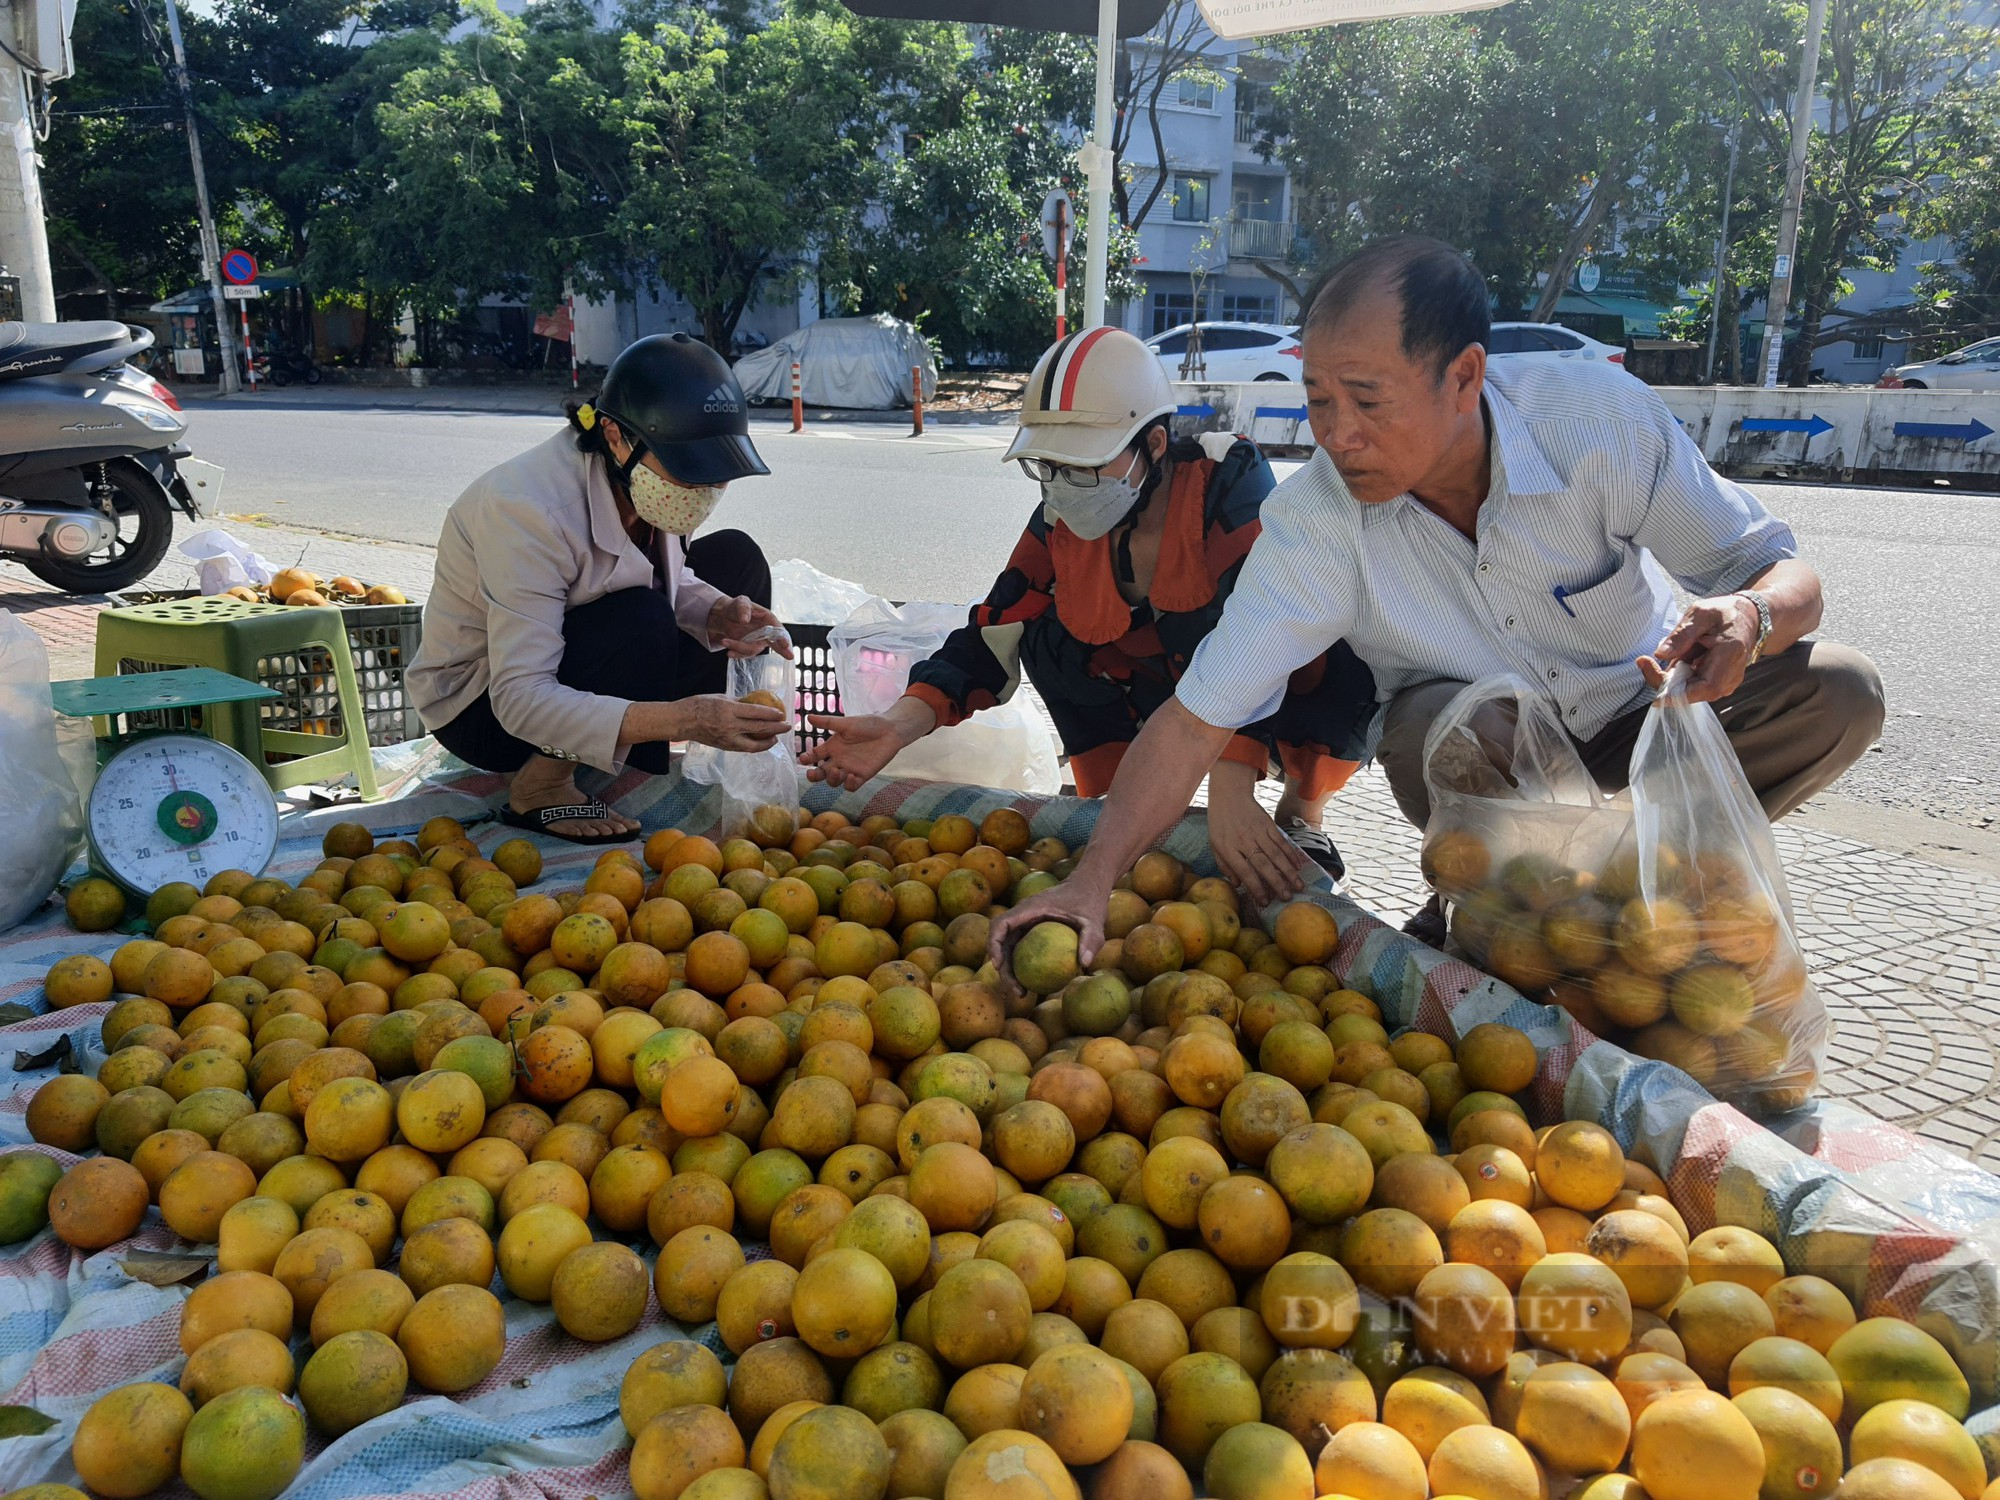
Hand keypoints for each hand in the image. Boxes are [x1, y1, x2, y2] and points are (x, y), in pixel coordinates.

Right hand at [675, 694, 787, 751]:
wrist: (681, 721)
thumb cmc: (699, 705)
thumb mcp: (720, 697)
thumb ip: (738, 702)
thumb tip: (755, 703)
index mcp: (729, 710)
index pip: (756, 713)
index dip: (771, 714)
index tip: (782, 714)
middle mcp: (730, 726)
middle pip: (759, 729)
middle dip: (776, 729)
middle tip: (788, 726)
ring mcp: (727, 739)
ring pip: (753, 745)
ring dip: (768, 742)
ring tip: (776, 738)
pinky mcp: (724, 747)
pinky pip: (744, 748)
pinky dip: (755, 747)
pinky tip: (761, 743)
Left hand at [710, 596, 791, 658]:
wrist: (725, 616)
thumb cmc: (737, 607)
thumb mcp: (740, 602)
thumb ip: (743, 609)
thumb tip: (744, 620)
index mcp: (768, 619)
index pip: (778, 629)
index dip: (782, 637)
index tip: (785, 644)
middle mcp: (766, 632)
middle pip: (777, 643)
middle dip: (783, 650)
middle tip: (790, 656)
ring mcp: (758, 641)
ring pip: (754, 649)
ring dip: (740, 648)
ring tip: (725, 641)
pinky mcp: (748, 647)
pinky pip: (745, 654)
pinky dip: (737, 653)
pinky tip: (729, 651)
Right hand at [800, 714, 903, 789]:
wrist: (890, 730)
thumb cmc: (868, 724)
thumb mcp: (846, 723)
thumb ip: (828, 722)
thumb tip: (808, 717)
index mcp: (832, 747)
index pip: (815, 756)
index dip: (807, 759)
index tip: (803, 759)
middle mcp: (839, 760)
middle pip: (822, 772)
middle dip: (814, 775)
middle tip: (811, 774)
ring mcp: (850, 769)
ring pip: (834, 781)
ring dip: (832, 779)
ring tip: (836, 771)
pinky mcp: (862, 775)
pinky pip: (852, 786)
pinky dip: (849, 784)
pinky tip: (851, 775)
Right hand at [987, 879, 1110, 999]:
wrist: (1088, 888)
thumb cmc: (1089, 901)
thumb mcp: (1094, 920)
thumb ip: (1091, 939)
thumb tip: (1086, 963)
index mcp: (1030, 908)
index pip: (1001, 924)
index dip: (994, 945)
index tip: (998, 966)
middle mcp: (1022, 915)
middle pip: (1001, 942)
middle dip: (1002, 968)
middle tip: (1016, 991)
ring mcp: (1025, 923)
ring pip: (1008, 949)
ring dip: (1009, 971)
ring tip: (1022, 994)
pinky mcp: (1031, 931)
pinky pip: (1020, 950)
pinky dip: (1020, 967)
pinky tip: (1033, 985)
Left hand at [1205, 773, 1307, 909]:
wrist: (1229, 796)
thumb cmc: (1220, 824)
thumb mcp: (1214, 845)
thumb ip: (1225, 865)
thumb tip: (1238, 884)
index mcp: (1228, 848)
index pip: (1244, 871)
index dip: (1255, 887)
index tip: (1264, 902)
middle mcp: (1244, 841)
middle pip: (1263, 864)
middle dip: (1276, 883)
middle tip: (1287, 897)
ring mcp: (1258, 832)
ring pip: (1276, 854)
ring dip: (1288, 871)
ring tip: (1298, 886)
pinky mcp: (1268, 824)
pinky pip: (1281, 841)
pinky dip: (1291, 854)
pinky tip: (1298, 866)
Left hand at [1639, 594, 1757, 703]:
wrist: (1748, 618)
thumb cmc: (1725, 613)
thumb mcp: (1700, 614)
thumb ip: (1682, 634)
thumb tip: (1660, 654)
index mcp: (1730, 656)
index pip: (1705, 688)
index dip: (1677, 694)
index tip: (1652, 687)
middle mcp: (1731, 676)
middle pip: (1693, 693)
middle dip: (1664, 682)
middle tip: (1645, 662)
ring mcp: (1725, 682)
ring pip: (1690, 691)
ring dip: (1671, 677)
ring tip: (1674, 650)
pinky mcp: (1718, 683)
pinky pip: (1692, 685)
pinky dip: (1679, 674)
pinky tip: (1684, 654)